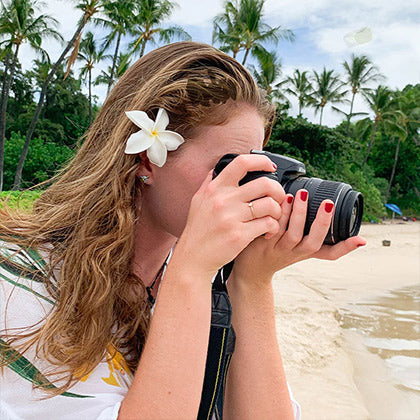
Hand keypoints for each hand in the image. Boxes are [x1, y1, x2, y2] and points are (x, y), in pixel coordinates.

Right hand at [176, 154, 285, 276]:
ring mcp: (231, 218)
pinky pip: (268, 224)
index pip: (242, 163)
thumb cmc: (197, 231)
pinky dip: (273, 227)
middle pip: (264, 184)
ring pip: (270, 205)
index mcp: (214, 188)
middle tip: (278, 198)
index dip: (262, 161)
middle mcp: (223, 200)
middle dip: (278, 190)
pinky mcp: (240, 235)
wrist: (193, 259)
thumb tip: (217, 168)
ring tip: (273, 217)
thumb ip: (209, 183)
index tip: (271, 167)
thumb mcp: (198, 202)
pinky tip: (268, 231)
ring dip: (278, 211)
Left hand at [230, 189, 366, 287]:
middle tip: (328, 203)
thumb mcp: (293, 245)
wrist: (249, 270)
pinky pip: (272, 228)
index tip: (361, 240)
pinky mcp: (262, 244)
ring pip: (292, 234)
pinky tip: (280, 201)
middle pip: (313, 242)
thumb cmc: (273, 251)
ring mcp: (278, 249)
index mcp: (305, 253)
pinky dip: (278, 214)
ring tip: (301, 194)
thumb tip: (315, 202)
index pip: (330, 254)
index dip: (346, 248)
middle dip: (322, 222)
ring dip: (298, 213)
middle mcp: (294, 253)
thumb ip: (304, 228)